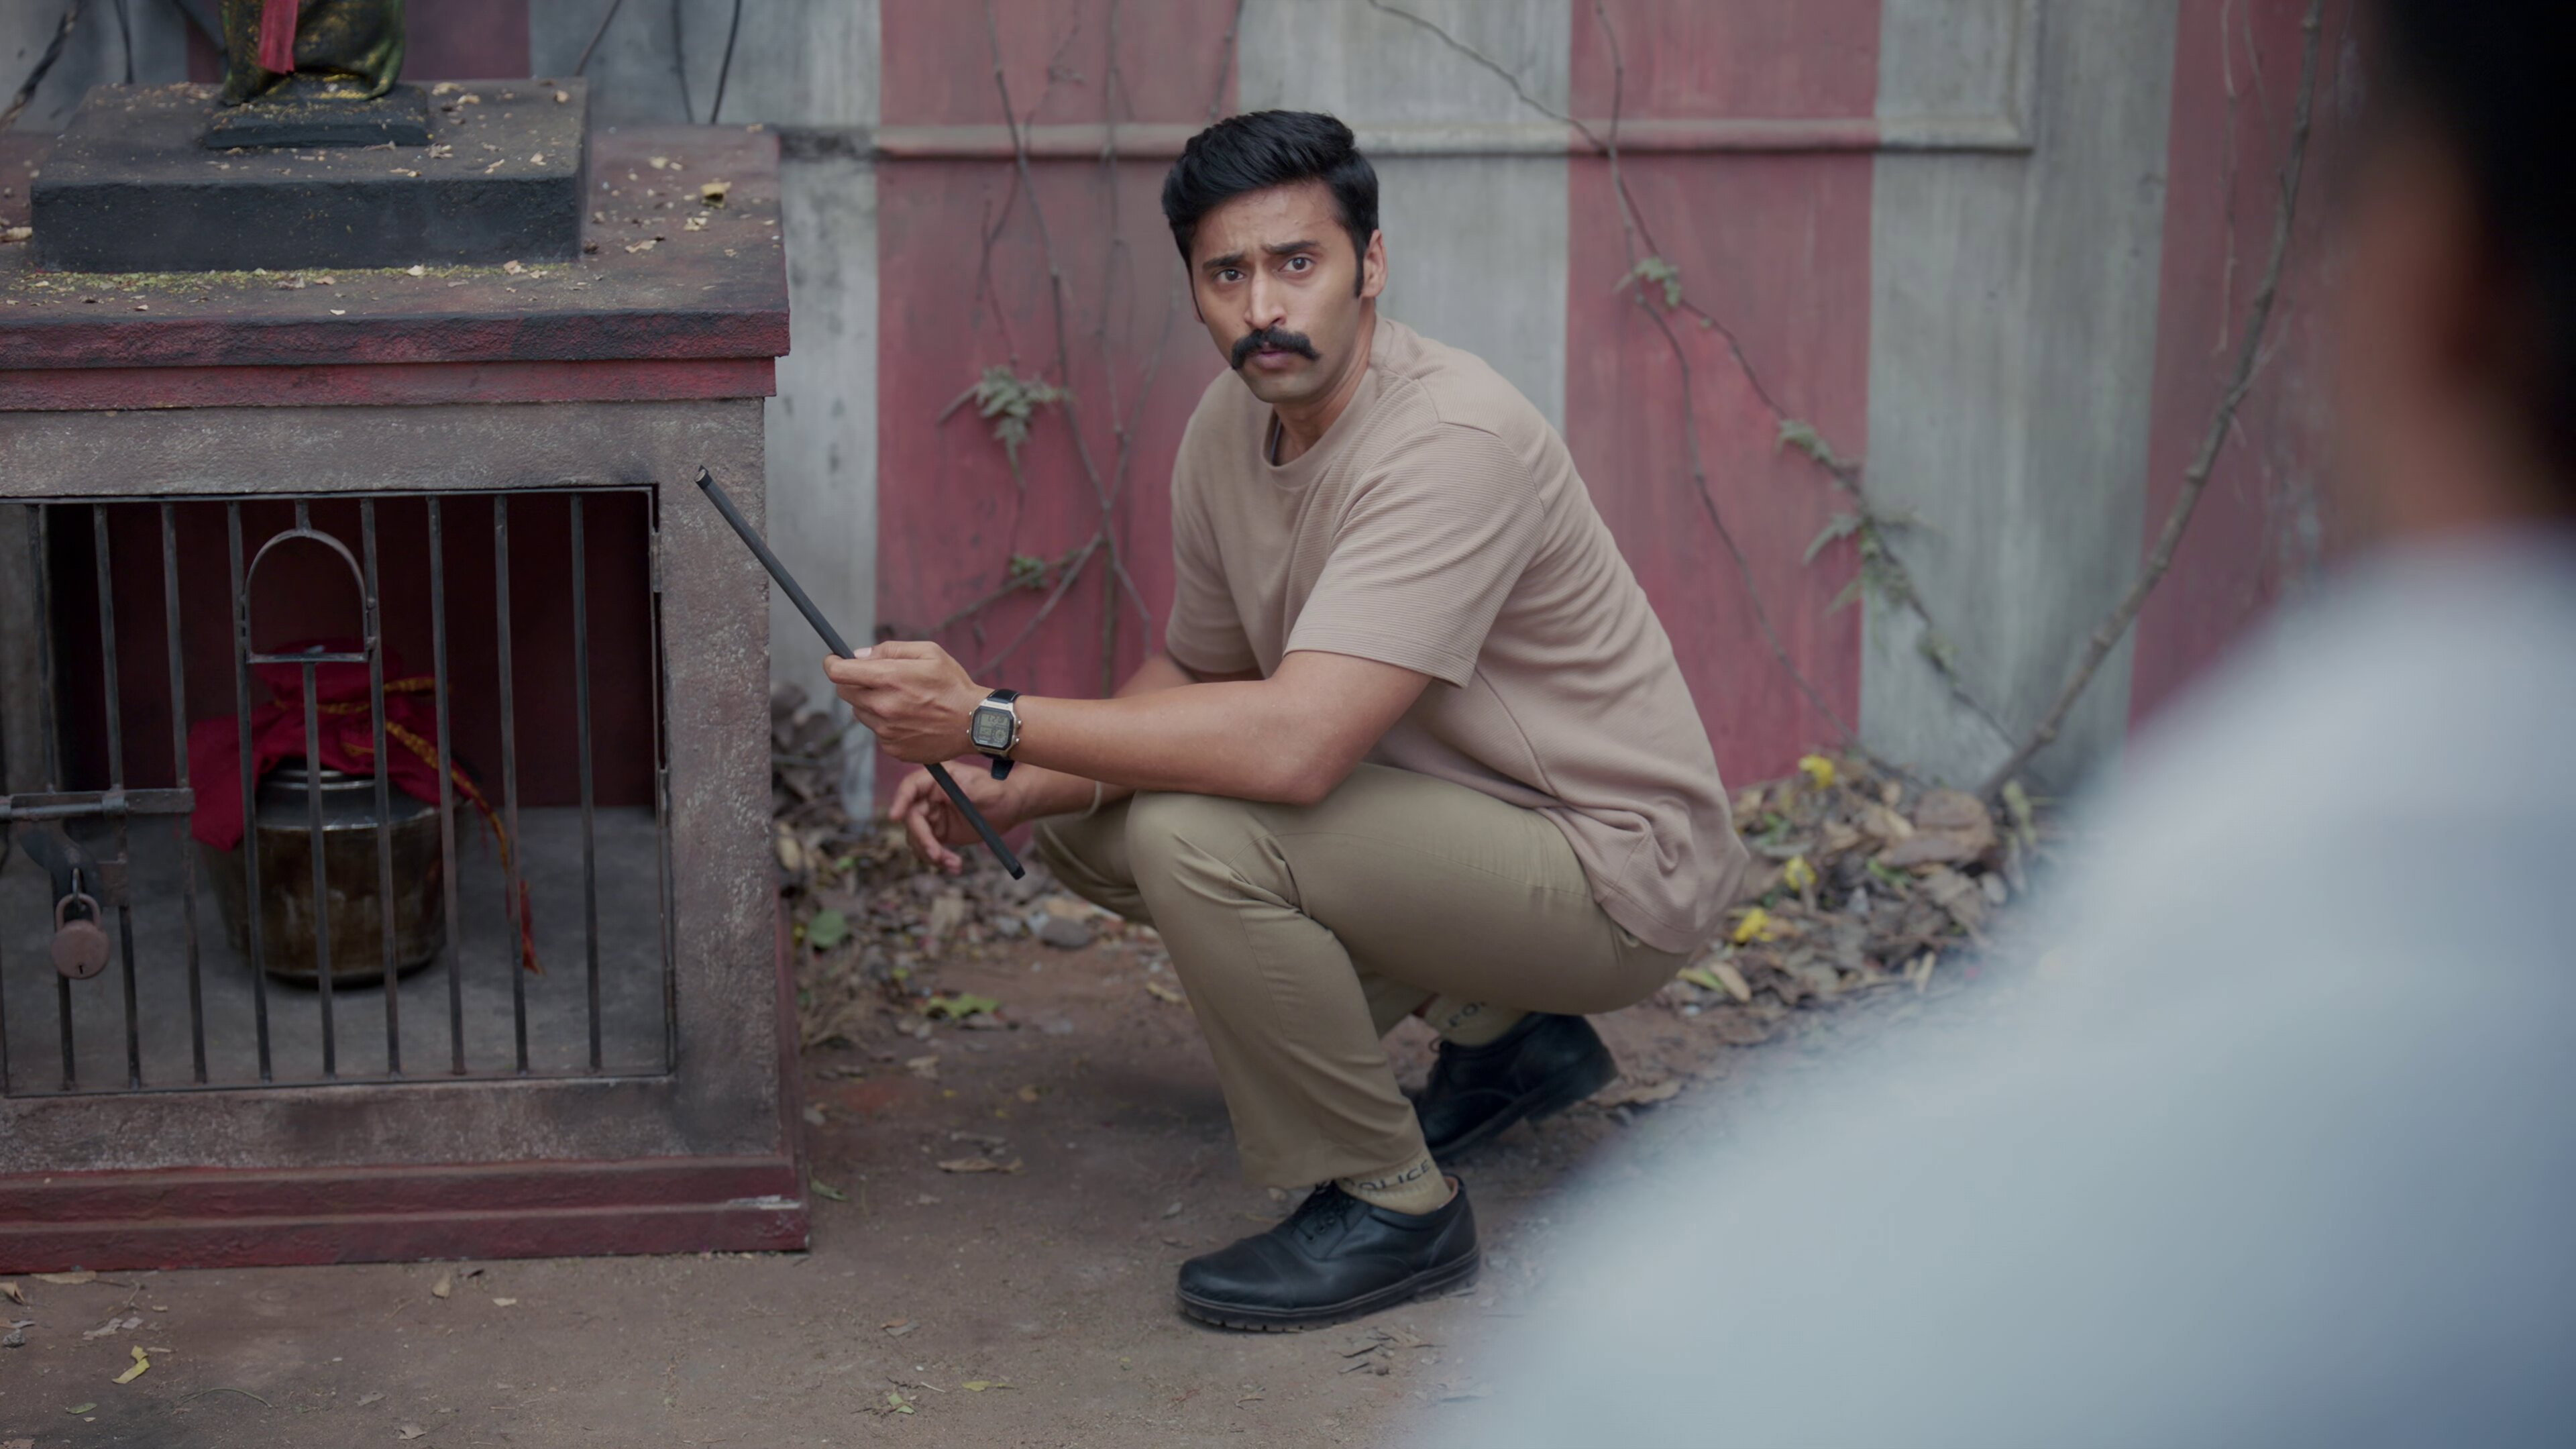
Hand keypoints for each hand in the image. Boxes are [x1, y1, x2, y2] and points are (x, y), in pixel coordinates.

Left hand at [822, 640, 983, 764]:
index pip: (839, 673)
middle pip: (845, 692)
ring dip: (870, 703)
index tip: (835, 661)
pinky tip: (909, 718)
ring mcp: (885, 730)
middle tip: (875, 678)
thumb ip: (890, 649)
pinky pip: (876, 731)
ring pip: (860, 712)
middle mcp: (882, 706)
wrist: (975, 723)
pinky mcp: (892, 747)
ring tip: (900, 700)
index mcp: (889, 679)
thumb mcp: (929, 652)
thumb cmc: (953, 684)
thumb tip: (859, 655)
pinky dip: (885, 722)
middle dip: (854, 681)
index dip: (832, 663)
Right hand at [888, 763, 1025, 872]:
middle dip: (923, 839)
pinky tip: (955, 866)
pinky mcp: (938, 832)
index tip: (894, 817)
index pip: (911, 787)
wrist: (1010, 808)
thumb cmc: (999, 792)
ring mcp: (932, 815)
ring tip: (955, 864)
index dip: (900, 800)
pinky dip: (939, 861)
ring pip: (918, 838)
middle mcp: (929, 796)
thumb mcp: (987, 790)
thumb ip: (966, 790)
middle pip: (911, 818)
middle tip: (937, 856)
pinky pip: (929, 849)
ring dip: (931, 855)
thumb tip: (942, 792)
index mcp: (938, 779)